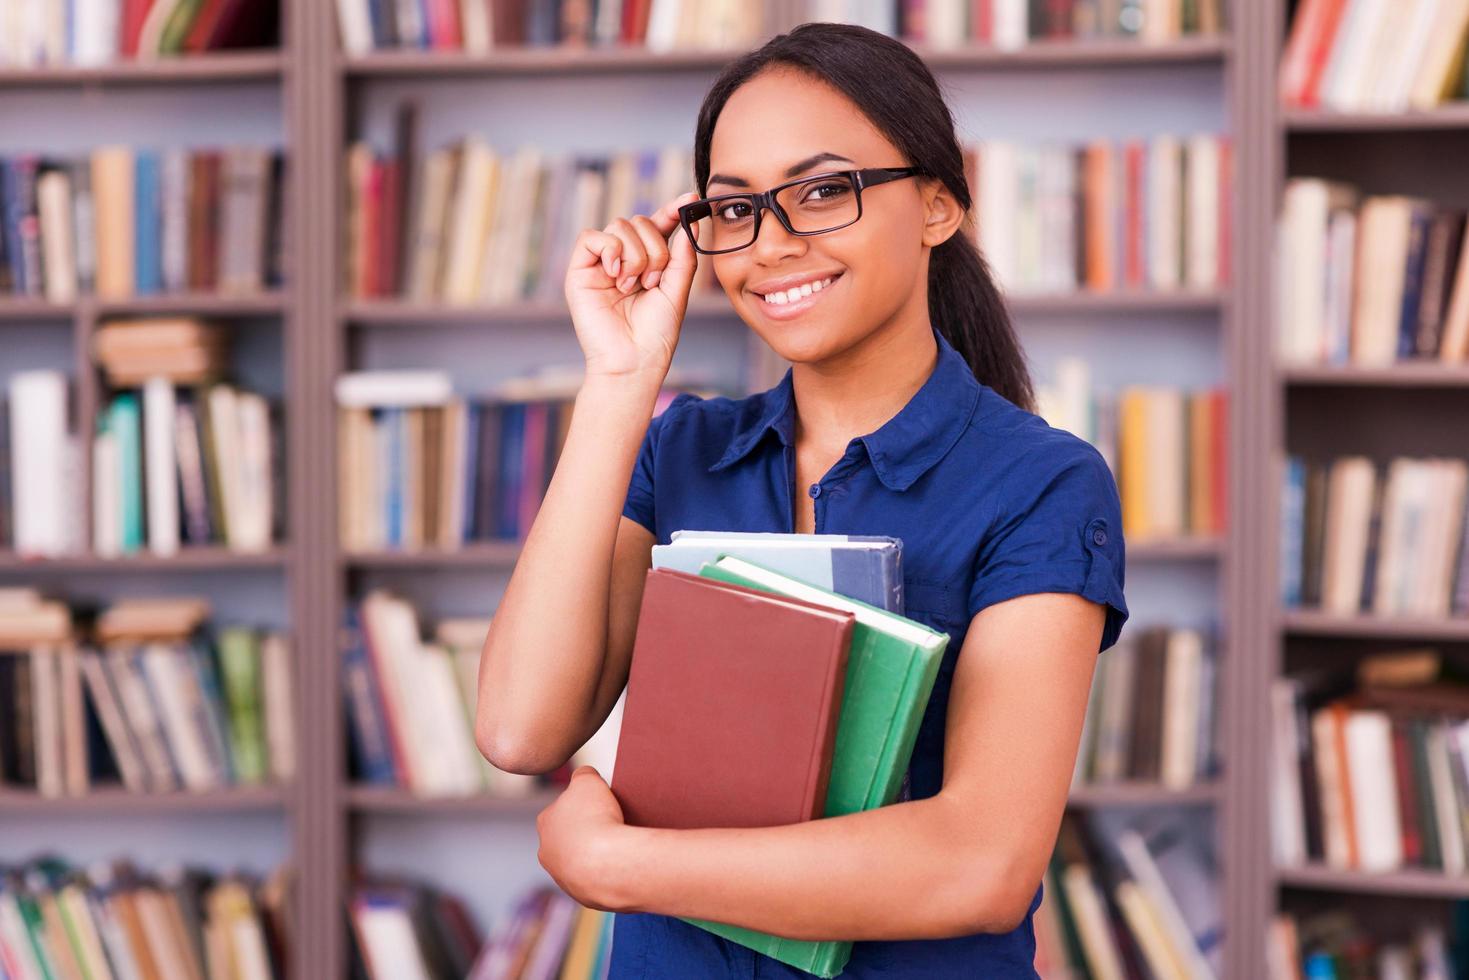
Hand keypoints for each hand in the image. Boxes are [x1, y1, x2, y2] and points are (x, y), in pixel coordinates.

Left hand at [536, 765, 633, 911]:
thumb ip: (583, 774)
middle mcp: (548, 853)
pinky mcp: (584, 896)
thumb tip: (585, 776)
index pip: (563, 808)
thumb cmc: (595, 819)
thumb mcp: (588, 780)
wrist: (609, 864)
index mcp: (545, 823)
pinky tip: (621, 864)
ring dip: (597, 855)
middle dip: (588, 832)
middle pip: (570, 837)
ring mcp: (565, 878)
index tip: (600, 805)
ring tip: (619, 846)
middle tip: (611, 825)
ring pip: (582, 861)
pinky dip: (608, 872)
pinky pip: (598, 880)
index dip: (584, 805)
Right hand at [564, 191, 702, 380]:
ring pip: (619, 226)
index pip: (658, 226)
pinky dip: (610, 250)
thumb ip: (683, 256)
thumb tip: (688, 221)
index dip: (672, 209)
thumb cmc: (655, 334)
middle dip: (654, 249)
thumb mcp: (677, 290)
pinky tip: (616, 274)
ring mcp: (601, 263)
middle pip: (639, 221)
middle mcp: (623, 259)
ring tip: (633, 286)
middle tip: (652, 282)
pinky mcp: (580, 271)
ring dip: (635, 255)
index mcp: (647, 263)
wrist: (633, 361)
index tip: (690, 199)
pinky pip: (592, 237)